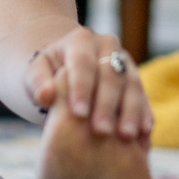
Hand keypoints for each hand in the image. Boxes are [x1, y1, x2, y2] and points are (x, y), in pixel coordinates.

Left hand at [25, 26, 153, 144]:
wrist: (63, 71)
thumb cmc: (45, 74)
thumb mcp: (34, 74)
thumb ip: (37, 82)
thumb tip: (45, 96)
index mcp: (80, 40)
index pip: (83, 62)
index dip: (82, 87)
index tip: (79, 113)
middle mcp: (107, 47)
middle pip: (111, 74)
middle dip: (107, 104)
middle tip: (102, 130)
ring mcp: (125, 63)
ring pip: (133, 85)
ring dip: (131, 111)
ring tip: (127, 136)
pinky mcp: (136, 81)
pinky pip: (145, 98)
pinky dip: (144, 117)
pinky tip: (143, 137)